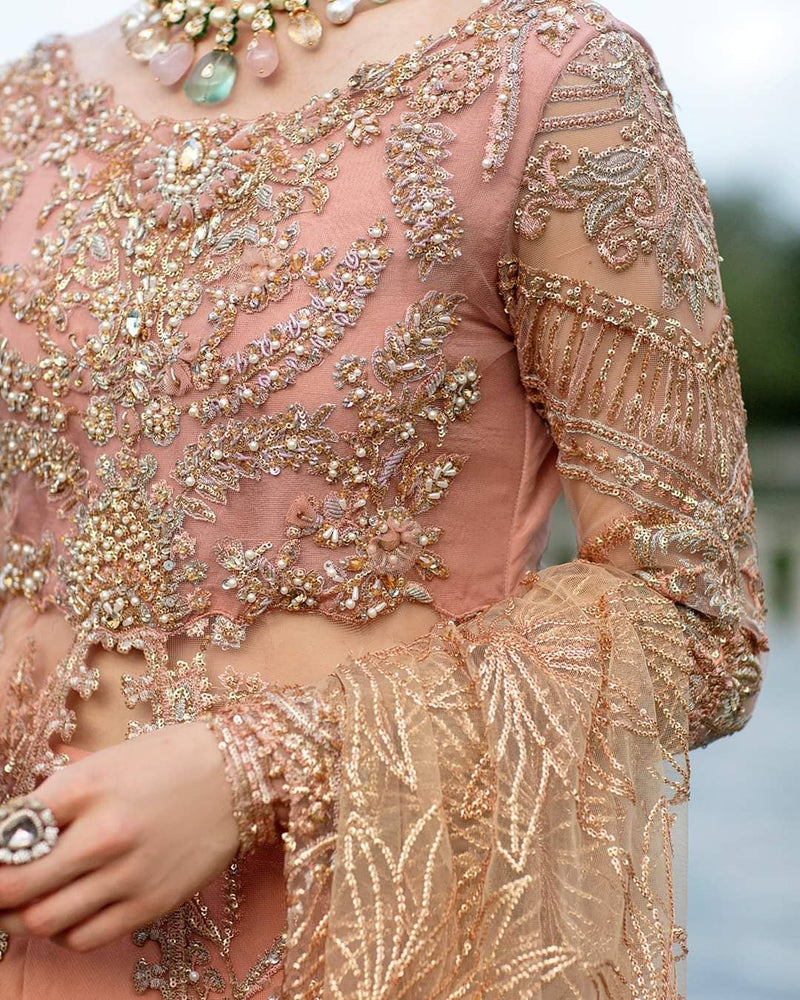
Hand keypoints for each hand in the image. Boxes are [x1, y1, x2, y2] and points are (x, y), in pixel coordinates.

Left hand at [0, 719, 239, 951]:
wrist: (241, 774)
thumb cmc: (171, 759)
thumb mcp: (107, 761)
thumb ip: (59, 798)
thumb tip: (11, 833)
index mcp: (86, 787)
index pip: (6, 833)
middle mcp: (103, 834)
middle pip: (14, 887)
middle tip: (1, 884)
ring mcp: (128, 874)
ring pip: (43, 921)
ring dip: (22, 916)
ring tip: (24, 904)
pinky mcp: (151, 903)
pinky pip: (84, 938)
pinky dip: (63, 932)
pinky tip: (67, 912)